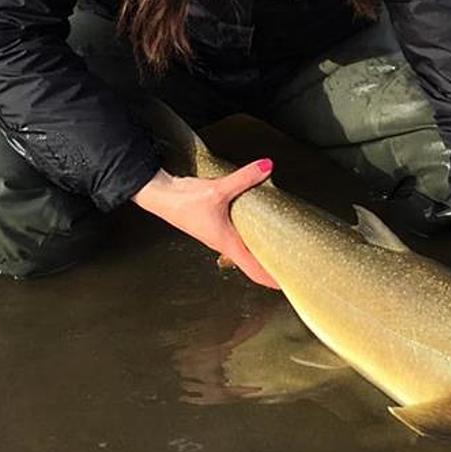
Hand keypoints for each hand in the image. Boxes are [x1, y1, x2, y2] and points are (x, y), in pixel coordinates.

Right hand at [132, 160, 279, 289]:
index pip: (253, 269)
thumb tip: (266, 167)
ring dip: (259, 247)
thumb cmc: (182, 201)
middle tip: (289, 263)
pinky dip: (250, 230)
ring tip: (278, 243)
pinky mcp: (214, 220)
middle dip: (270, 264)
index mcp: (227, 242)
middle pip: (251, 259)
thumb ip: (244, 178)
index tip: (286, 284)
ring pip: (244, 245)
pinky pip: (237, 230)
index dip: (270, 279)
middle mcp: (223, 241)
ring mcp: (218, 231)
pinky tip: (257, 218)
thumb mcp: (218, 190)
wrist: (160, 195)